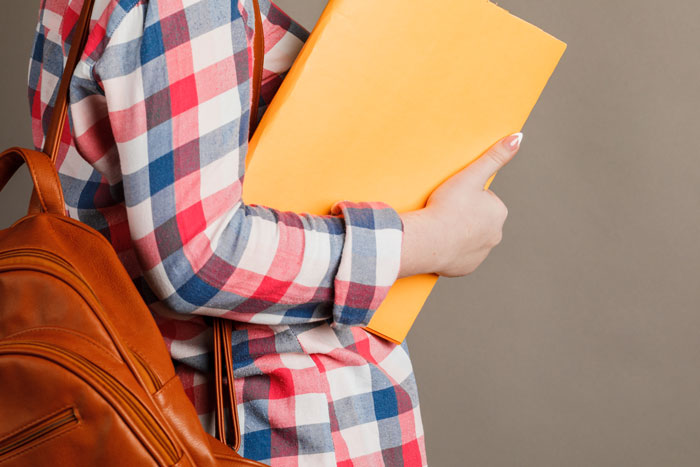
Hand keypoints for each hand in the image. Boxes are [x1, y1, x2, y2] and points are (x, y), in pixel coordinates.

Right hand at [398, 133, 522, 277]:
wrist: (428, 241)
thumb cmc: (447, 207)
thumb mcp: (471, 175)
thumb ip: (495, 156)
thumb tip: (518, 137)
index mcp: (499, 212)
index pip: (483, 198)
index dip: (465, 196)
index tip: (452, 199)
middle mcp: (496, 235)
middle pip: (477, 219)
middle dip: (464, 215)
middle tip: (445, 211)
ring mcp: (481, 254)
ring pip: (468, 238)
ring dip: (457, 232)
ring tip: (440, 227)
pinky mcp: (466, 268)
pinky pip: (459, 256)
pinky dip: (451, 250)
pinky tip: (440, 243)